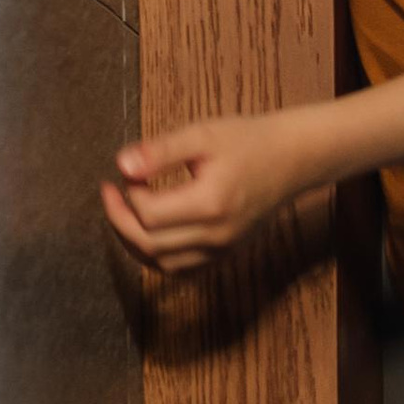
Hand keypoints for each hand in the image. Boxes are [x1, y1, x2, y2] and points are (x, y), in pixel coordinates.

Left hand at [100, 109, 328, 268]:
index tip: (129, 172)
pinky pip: (182, 269)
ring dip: (135, 242)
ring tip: (125, 214)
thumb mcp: (202, 134)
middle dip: (120, 220)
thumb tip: (122, 166)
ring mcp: (224, 249)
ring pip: (162, 264)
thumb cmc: (249, 141)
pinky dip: (157, 256)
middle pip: (149, 244)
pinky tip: (149, 232)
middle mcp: (218, 234)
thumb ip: (160, 151)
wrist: (293, 158)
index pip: (149, 213)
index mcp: (211, 203)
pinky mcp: (227, 254)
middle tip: (111, 194)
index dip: (128, 194)